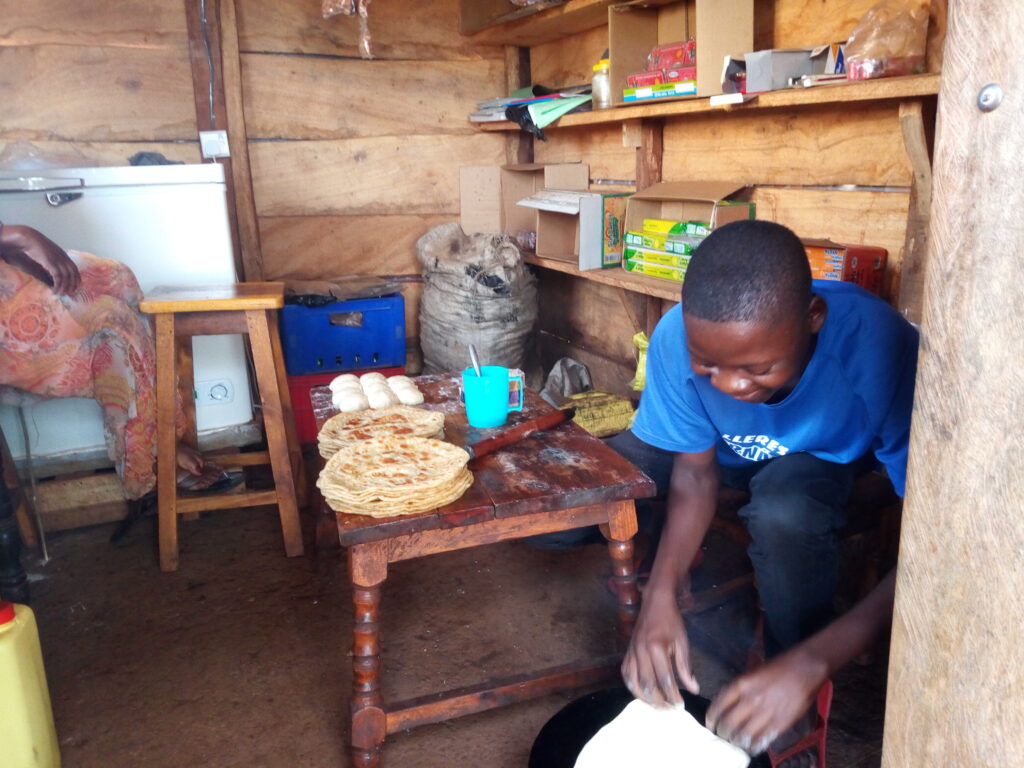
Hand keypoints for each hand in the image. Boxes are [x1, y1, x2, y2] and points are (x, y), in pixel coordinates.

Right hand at [1, 225, 80, 294]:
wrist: (29, 238)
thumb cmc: (35, 247)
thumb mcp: (47, 256)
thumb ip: (52, 265)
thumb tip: (52, 277)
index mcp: (64, 255)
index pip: (74, 269)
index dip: (76, 278)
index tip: (75, 287)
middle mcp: (63, 258)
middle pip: (73, 274)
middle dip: (72, 285)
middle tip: (70, 293)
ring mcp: (58, 260)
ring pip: (66, 277)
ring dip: (64, 287)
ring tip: (60, 293)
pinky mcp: (51, 263)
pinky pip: (58, 276)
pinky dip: (58, 284)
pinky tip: (54, 289)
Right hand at [621, 590, 698, 706]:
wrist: (655, 601)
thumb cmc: (672, 620)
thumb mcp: (682, 642)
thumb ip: (685, 667)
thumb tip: (693, 689)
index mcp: (657, 648)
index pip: (665, 680)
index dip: (673, 696)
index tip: (681, 706)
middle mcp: (641, 651)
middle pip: (648, 685)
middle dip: (660, 701)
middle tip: (670, 709)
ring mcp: (631, 652)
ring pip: (633, 683)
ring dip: (645, 698)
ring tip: (657, 706)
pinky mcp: (627, 651)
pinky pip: (626, 674)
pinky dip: (632, 687)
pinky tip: (642, 694)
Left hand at [705, 646, 827, 753]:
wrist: (805, 669)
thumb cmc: (778, 667)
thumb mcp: (752, 671)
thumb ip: (740, 687)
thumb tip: (727, 703)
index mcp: (741, 684)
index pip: (717, 707)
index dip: (711, 720)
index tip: (711, 725)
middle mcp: (750, 700)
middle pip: (728, 725)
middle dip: (722, 733)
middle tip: (723, 736)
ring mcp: (765, 713)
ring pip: (743, 736)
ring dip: (737, 742)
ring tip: (736, 742)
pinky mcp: (780, 724)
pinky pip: (761, 740)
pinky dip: (754, 746)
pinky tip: (751, 746)